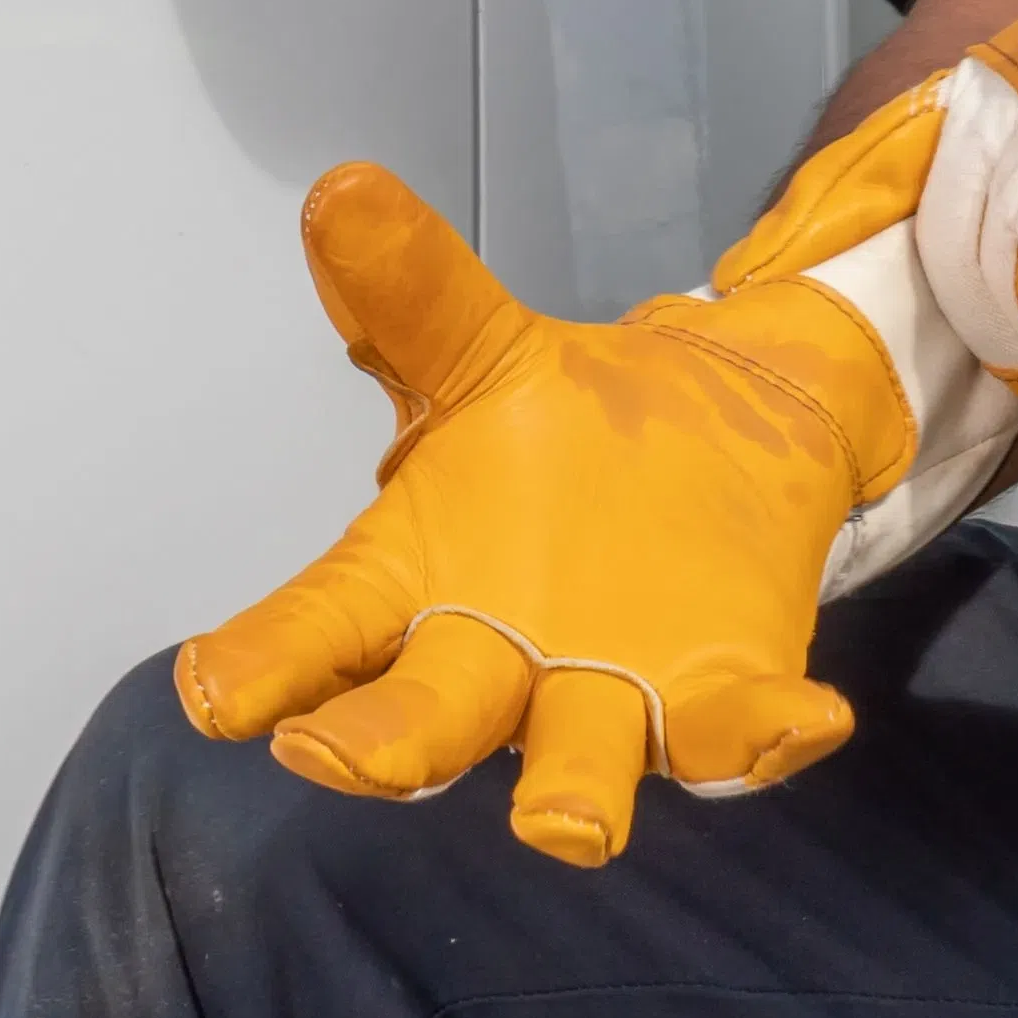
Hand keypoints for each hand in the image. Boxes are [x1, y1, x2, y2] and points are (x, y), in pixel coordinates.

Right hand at [178, 165, 906, 865]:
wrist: (722, 434)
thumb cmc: (568, 429)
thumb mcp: (486, 350)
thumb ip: (415, 292)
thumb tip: (341, 192)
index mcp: (414, 584)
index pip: (318, 631)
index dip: (264, 663)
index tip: (211, 694)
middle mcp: (495, 664)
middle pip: (426, 719)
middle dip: (386, 743)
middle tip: (337, 757)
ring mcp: (606, 696)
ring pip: (573, 763)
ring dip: (568, 793)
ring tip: (566, 824)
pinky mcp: (715, 697)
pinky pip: (734, 736)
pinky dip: (763, 739)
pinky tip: (806, 721)